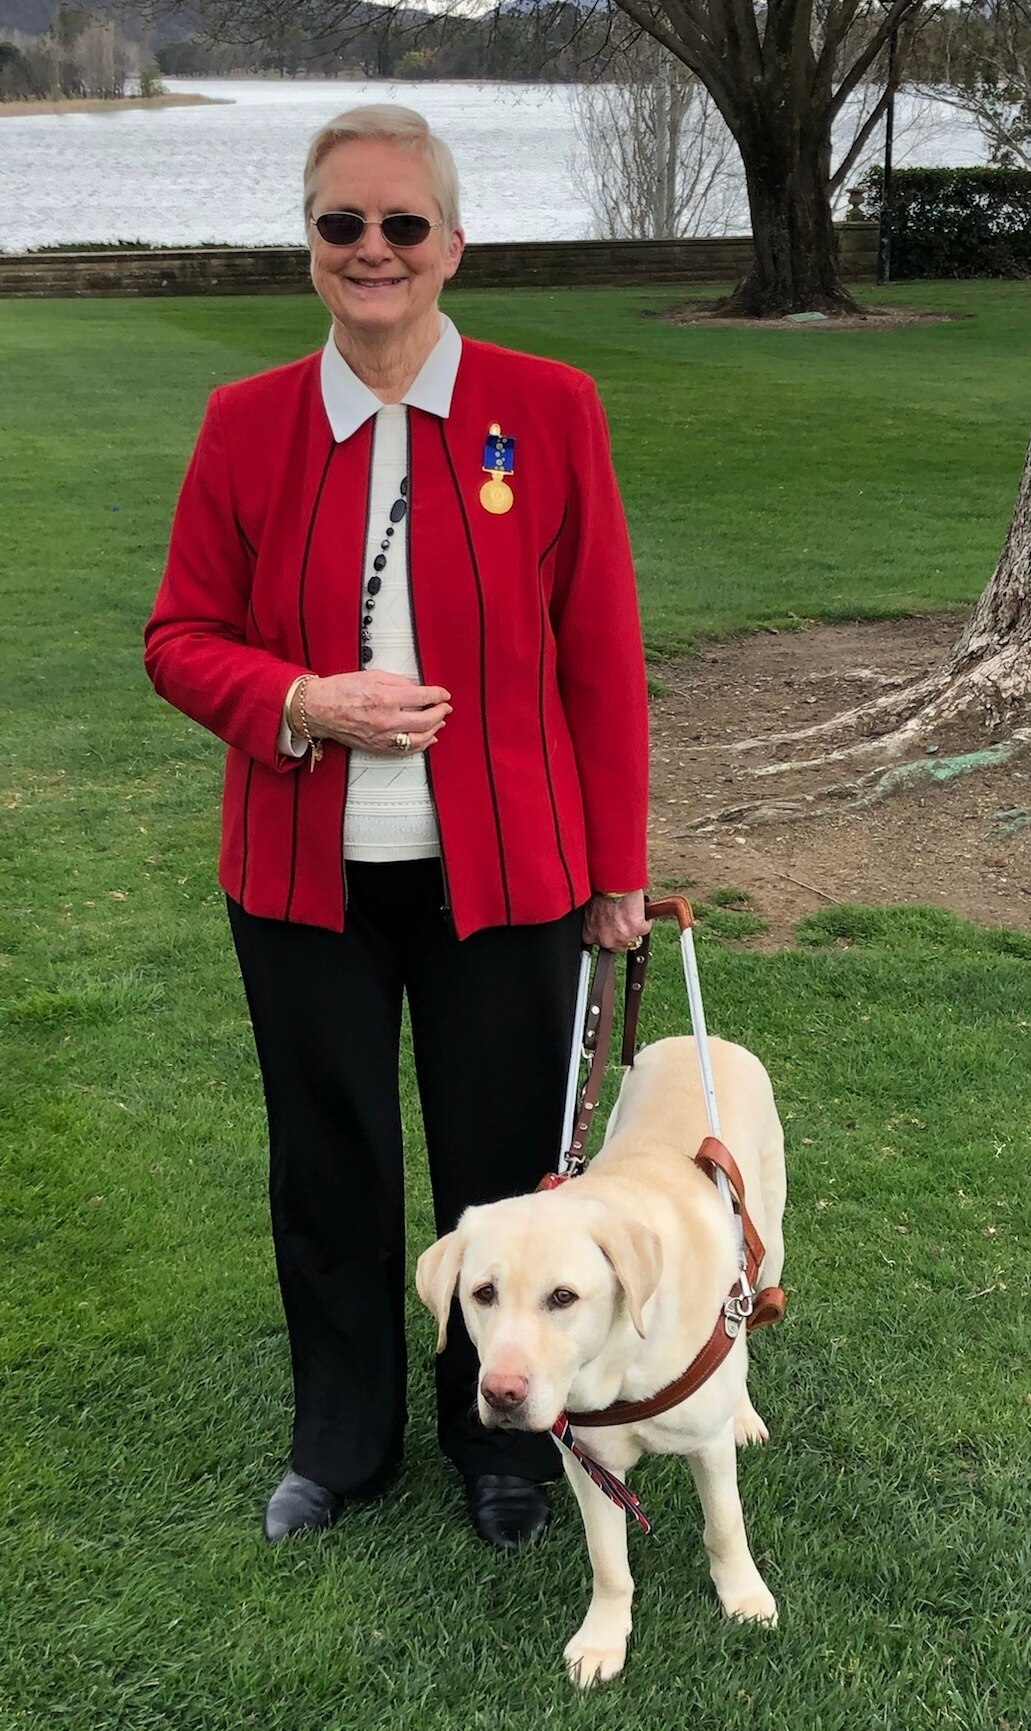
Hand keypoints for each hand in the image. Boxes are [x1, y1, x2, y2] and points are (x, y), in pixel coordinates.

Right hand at [297, 670, 451, 753]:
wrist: (318, 709)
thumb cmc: (339, 691)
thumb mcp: (371, 676)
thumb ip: (397, 682)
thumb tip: (416, 688)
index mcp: (386, 698)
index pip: (423, 697)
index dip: (438, 695)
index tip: (443, 694)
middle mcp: (387, 720)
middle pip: (426, 720)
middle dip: (440, 713)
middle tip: (445, 708)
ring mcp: (383, 736)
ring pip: (419, 739)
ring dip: (434, 730)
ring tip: (439, 723)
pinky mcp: (377, 747)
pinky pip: (405, 750)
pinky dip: (420, 745)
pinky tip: (427, 739)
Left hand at [582, 890, 649, 951]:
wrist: (611, 880)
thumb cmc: (599, 888)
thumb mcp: (591, 909)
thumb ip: (595, 921)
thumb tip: (602, 922)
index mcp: (589, 934)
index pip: (601, 944)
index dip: (609, 934)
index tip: (613, 928)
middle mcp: (604, 939)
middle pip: (618, 946)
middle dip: (622, 934)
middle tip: (624, 919)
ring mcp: (621, 937)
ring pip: (633, 939)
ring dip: (634, 928)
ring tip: (630, 912)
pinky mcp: (636, 929)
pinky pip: (645, 928)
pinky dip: (645, 919)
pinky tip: (638, 909)